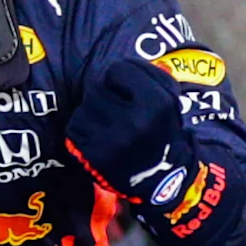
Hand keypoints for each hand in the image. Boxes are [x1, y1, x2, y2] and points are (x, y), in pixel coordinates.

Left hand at [63, 58, 202, 214]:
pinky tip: (99, 140)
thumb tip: (122, 66)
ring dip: (92, 113)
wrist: (161, 179)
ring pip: (84, 107)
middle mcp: (136, 123)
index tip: (130, 94)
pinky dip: (82, 131)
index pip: (119, 69)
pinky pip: (75, 128)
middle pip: (98, 88)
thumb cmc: (161, 132)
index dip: (123, 79)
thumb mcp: (169, 100)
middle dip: (106, 97)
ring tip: (109, 128)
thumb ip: (151, 74)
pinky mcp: (96, 155)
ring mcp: (114, 141)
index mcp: (158, 104)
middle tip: (119, 114)